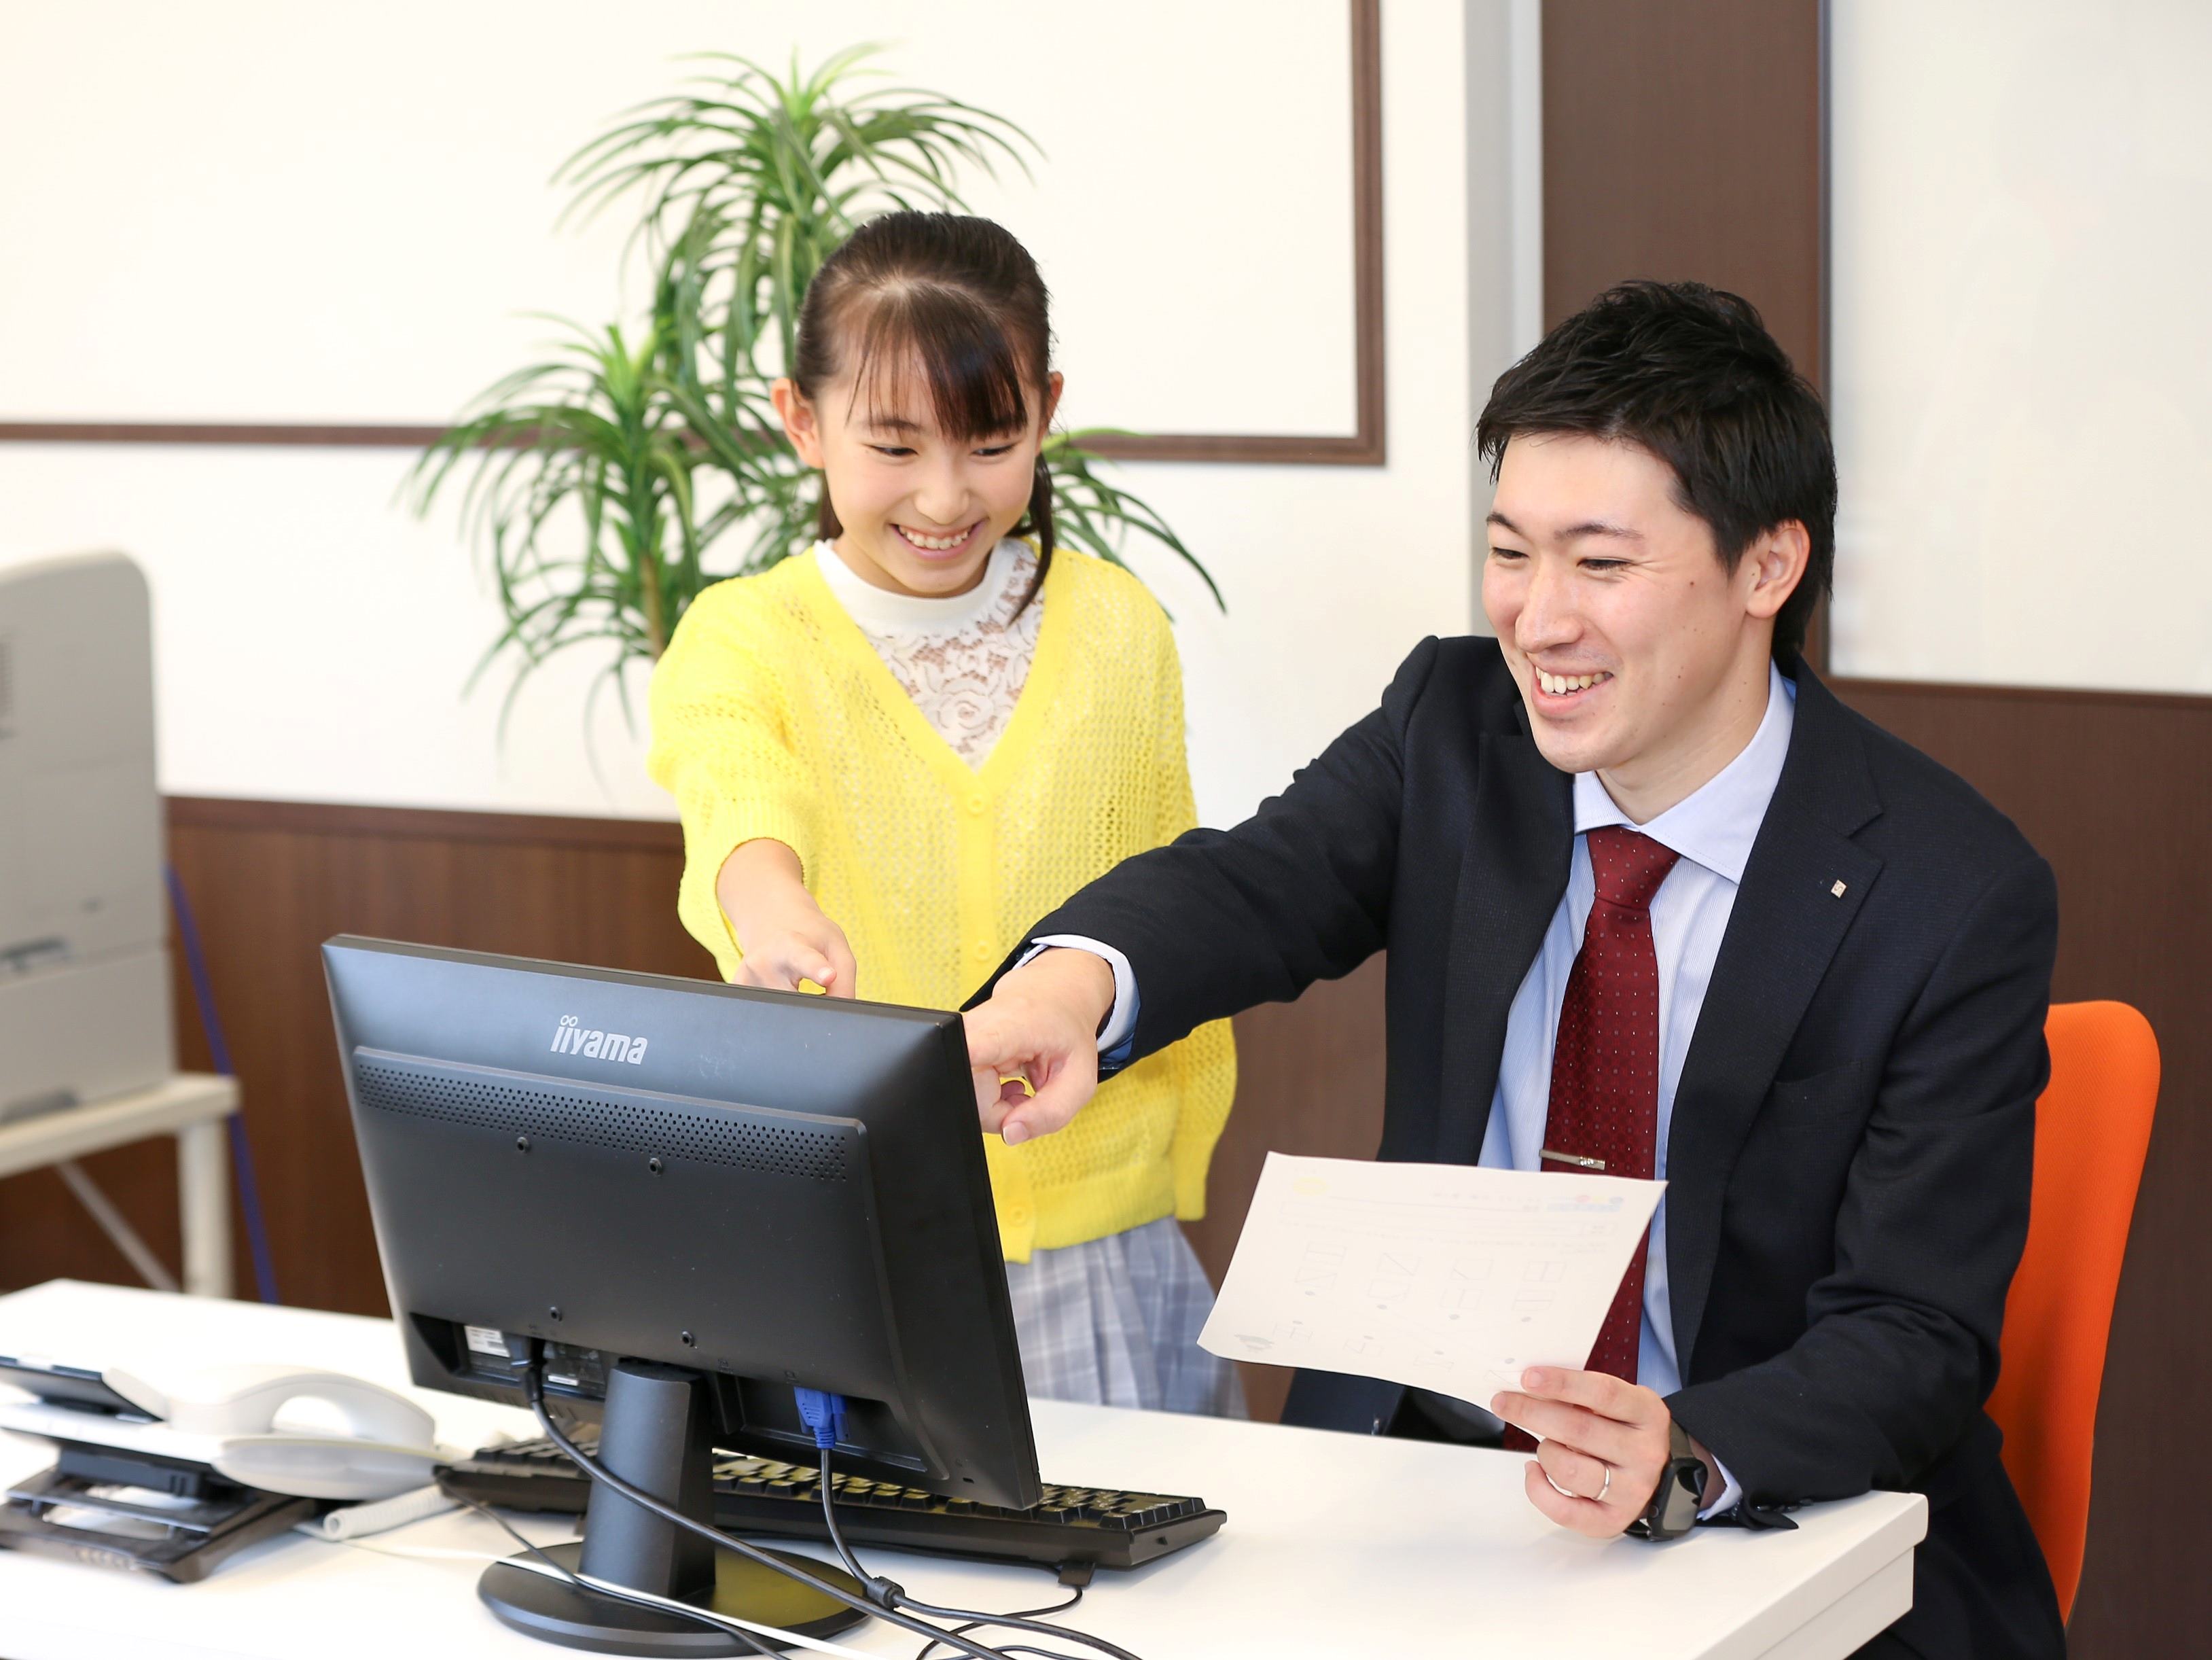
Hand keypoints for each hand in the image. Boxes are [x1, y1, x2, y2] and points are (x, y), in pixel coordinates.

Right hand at [716, 839, 857, 997]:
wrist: (771, 918)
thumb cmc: (809, 934)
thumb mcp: (836, 946)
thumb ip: (845, 980)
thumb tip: (843, 1010)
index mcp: (792, 947)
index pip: (805, 960)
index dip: (817, 970)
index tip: (828, 976)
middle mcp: (764, 962)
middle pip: (793, 1001)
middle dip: (810, 1004)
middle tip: (815, 985)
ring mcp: (747, 978)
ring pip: (781, 1011)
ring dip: (795, 1005)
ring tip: (794, 981)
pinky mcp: (738, 988)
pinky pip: (766, 1010)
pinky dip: (779, 1006)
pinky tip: (780, 985)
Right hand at [962, 948, 1116, 1143]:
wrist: (1053, 994)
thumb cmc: (1067, 1032)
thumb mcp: (1079, 1079)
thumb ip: (1051, 1114)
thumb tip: (1010, 1134)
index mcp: (1011, 1027)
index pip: (968, 1048)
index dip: (959, 1071)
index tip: (961, 1086)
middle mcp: (976, 1028)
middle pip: (967, 1095)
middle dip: (996, 1114)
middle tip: (1024, 1099)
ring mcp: (962, 1036)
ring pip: (962, 1096)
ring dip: (992, 1105)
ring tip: (1015, 1086)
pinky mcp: (955, 1045)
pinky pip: (963, 1088)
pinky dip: (985, 1096)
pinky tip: (1003, 1081)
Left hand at [1490, 1367, 1719, 1537]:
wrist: (1658, 1474)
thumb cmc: (1623, 1430)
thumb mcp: (1617, 1402)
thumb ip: (1582, 1393)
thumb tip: (1528, 1385)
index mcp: (1647, 1413)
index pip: (1603, 1393)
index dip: (1563, 1383)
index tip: (1528, 1377)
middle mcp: (1644, 1453)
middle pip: (1579, 1430)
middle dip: (1532, 1413)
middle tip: (1503, 1402)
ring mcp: (1632, 1490)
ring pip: (1569, 1471)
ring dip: (1544, 1451)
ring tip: (1545, 1443)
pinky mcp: (1614, 1520)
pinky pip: (1564, 1510)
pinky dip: (1538, 1489)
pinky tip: (1534, 1470)